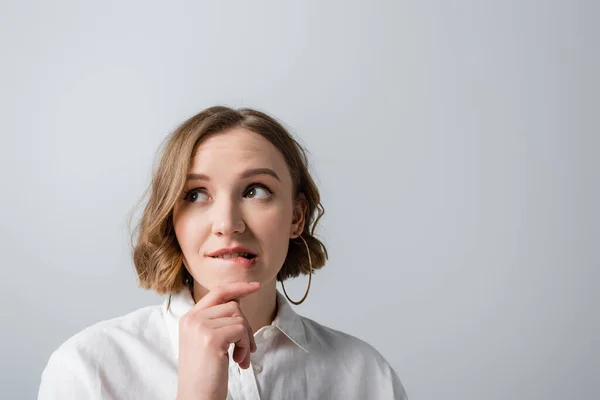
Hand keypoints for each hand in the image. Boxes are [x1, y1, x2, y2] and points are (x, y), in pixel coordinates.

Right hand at [176, 281, 260, 399]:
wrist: (196, 398)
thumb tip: (239, 301)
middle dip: (246, 326)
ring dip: (246, 339)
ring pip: (239, 317)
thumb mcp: (206, 341)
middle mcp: (192, 319)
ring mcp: (200, 327)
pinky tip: (238, 361)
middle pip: (232, 305)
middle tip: (248, 349)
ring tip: (240, 358)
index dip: (238, 286)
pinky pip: (241, 330)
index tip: (255, 286)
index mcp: (189, 318)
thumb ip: (217, 321)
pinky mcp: (211, 338)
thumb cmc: (204, 375)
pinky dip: (246, 346)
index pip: (217, 292)